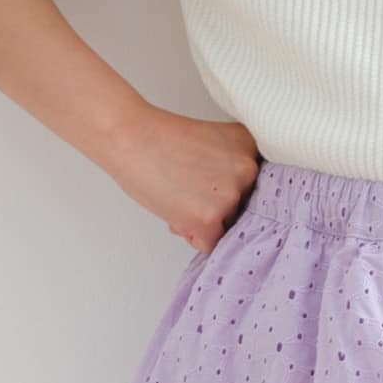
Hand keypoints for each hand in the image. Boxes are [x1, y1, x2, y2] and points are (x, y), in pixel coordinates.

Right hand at [103, 107, 260, 251]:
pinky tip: (176, 210)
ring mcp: (230, 196)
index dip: (224, 190)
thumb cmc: (159, 139)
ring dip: (202, 222)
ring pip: (226, 228)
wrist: (130, 136)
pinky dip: (193, 235)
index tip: (207, 182)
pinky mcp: (210, 218)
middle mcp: (247, 170)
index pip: (252, 187)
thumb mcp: (210, 145)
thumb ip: (228, 170)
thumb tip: (232, 209)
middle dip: (215, 208)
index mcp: (248, 146)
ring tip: (178, 195)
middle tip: (186, 187)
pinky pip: (210, 245)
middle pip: (242, 210)